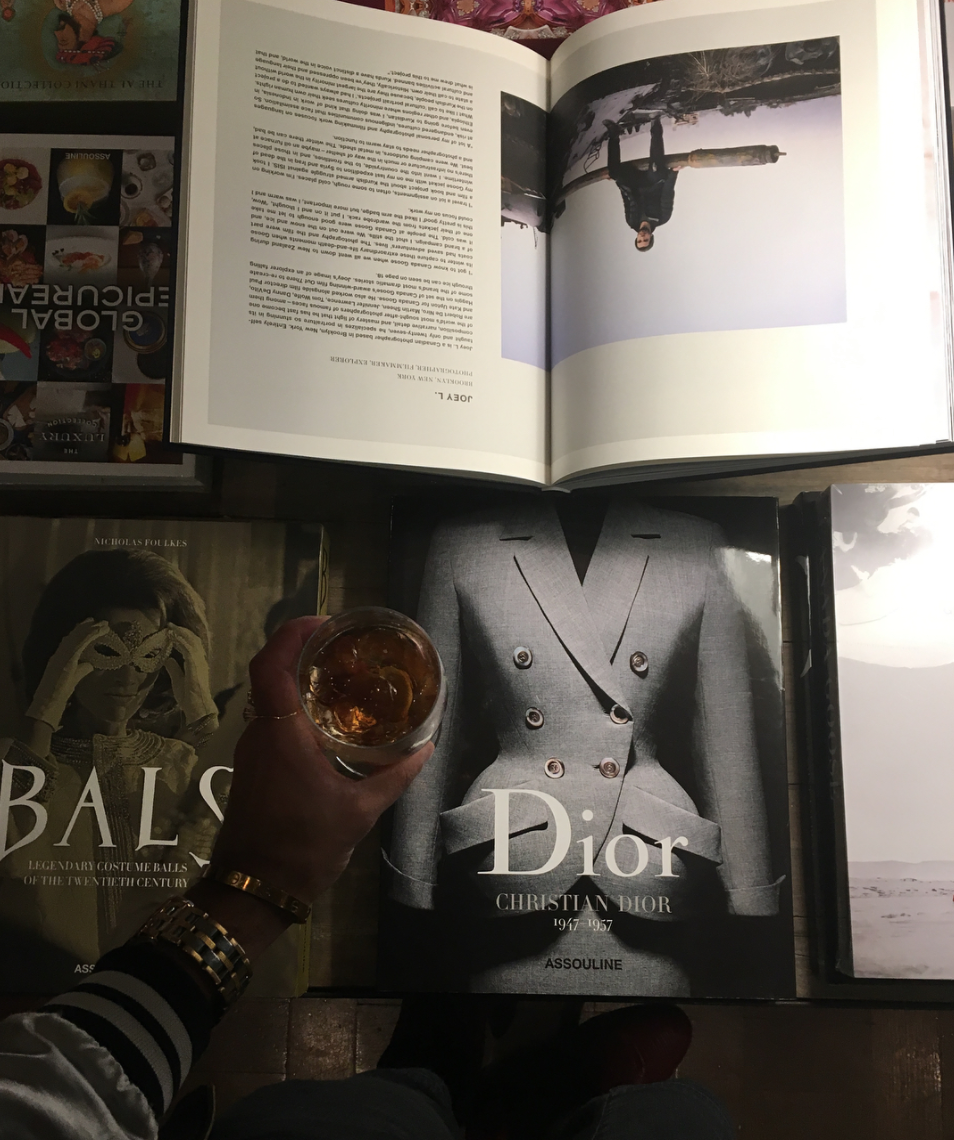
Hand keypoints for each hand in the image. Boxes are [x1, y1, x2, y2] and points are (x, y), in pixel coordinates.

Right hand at [24, 617, 106, 730]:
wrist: (48, 703)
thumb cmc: (60, 694)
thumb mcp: (74, 678)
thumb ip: (82, 669)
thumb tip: (91, 664)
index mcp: (59, 657)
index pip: (70, 640)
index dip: (80, 631)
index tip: (91, 623)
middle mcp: (59, 654)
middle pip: (74, 636)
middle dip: (86, 627)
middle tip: (99, 620)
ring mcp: (61, 656)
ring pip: (77, 638)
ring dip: (91, 630)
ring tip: (103, 624)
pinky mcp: (66, 661)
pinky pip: (79, 644)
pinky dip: (89, 637)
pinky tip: (98, 632)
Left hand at [163, 624, 218, 728]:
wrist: (198, 708)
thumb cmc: (189, 698)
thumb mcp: (178, 681)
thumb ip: (174, 669)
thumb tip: (167, 658)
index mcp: (198, 663)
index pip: (192, 645)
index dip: (183, 636)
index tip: (171, 630)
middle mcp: (201, 660)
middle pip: (193, 640)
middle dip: (182, 631)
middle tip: (170, 625)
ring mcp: (199, 663)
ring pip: (192, 642)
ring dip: (180, 634)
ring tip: (170, 628)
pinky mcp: (195, 666)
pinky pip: (188, 650)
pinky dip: (180, 642)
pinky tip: (172, 638)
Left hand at [207, 616, 432, 905]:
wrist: (255, 889)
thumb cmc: (302, 847)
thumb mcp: (359, 812)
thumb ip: (393, 776)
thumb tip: (424, 748)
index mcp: (280, 734)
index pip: (270, 664)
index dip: (292, 633)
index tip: (326, 623)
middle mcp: (260, 732)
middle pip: (270, 672)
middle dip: (303, 649)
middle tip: (346, 645)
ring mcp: (254, 749)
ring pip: (271, 695)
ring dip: (300, 676)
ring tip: (345, 673)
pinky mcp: (255, 765)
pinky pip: (274, 718)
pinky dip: (298, 704)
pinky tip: (332, 716)